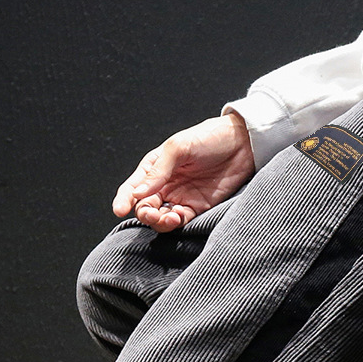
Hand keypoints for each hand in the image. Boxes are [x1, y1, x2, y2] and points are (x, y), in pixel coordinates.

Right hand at [112, 111, 256, 231]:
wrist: (243, 143)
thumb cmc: (209, 137)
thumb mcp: (179, 147)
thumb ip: (159, 171)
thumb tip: (138, 193)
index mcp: (155, 167)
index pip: (133, 187)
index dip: (124, 199)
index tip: (119, 210)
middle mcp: (165, 185)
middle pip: (145, 207)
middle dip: (145, 214)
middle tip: (152, 214)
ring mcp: (181, 197)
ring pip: (161, 218)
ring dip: (159, 222)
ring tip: (168, 217)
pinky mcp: (198, 207)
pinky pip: (181, 221)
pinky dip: (175, 224)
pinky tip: (178, 217)